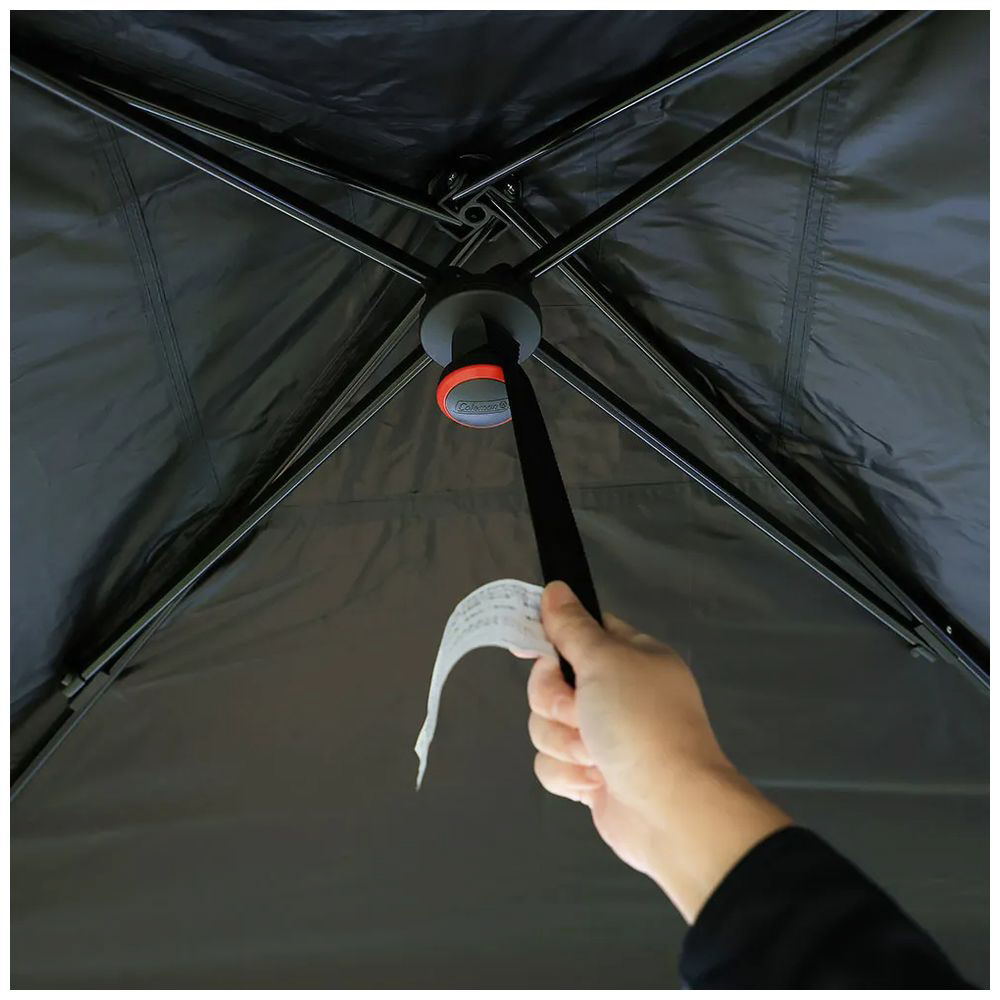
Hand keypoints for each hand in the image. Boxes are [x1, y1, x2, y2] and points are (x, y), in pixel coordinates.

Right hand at [527, 581, 790, 921]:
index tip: (527, 646)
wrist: (671, 810)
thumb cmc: (643, 724)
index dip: (551, 636)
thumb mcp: (606, 661)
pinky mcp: (589, 775)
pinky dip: (569, 775)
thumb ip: (573, 627)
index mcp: (630, 657)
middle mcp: (615, 693)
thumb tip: (556, 588)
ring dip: (564, 742)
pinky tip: (595, 782)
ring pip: (544, 726)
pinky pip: (550, 763)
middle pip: (549, 682)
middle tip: (580, 711)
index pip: (581, 631)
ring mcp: (601, 736)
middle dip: (555, 702)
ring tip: (596, 756)